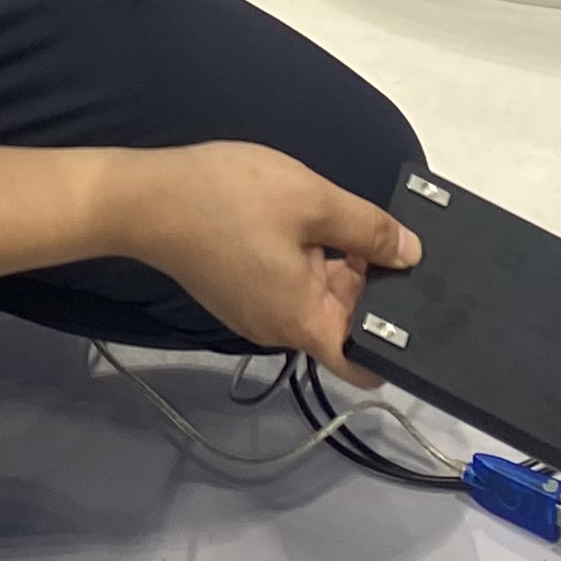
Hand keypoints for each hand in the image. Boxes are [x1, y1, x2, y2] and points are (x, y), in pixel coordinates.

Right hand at [116, 145, 420, 382]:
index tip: (418, 303)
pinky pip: (283, 283)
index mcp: (304, 322)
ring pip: (312, 295)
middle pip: (341, 318)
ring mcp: (252, 314)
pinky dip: (299, 256)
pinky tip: (289, 216)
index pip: (364, 362)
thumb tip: (411, 254)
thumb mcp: (313, 201)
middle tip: (371, 226)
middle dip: (361, 277)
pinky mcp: (234, 293)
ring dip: (328, 259)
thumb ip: (369, 229)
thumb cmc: (229, 199)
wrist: (142, 198)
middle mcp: (279, 331)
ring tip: (323, 211)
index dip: (398, 341)